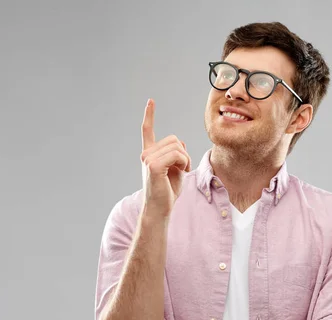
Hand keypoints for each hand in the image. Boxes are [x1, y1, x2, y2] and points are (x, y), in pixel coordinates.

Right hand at [140, 99, 190, 217]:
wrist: (160, 208)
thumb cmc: (168, 191)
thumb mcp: (176, 169)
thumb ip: (177, 154)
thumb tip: (179, 142)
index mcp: (149, 153)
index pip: (147, 130)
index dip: (149, 115)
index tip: (151, 101)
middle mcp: (146, 154)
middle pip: (173, 139)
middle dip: (184, 153)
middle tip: (183, 168)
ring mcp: (148, 158)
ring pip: (176, 146)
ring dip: (185, 159)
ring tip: (182, 171)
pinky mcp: (153, 165)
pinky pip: (177, 154)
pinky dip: (184, 162)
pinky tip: (181, 171)